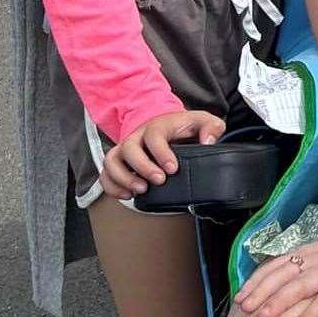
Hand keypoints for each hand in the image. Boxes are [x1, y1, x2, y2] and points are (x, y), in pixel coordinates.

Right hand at [101, 109, 224, 199]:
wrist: (167, 125)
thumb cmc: (184, 127)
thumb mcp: (203, 122)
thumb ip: (212, 127)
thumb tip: (208, 142)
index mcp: (158, 125)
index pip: (154, 135)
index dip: (161, 153)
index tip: (172, 168)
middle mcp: (138, 136)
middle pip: (129, 148)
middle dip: (142, 167)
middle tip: (158, 181)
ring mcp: (126, 148)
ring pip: (112, 160)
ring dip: (123, 177)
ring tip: (140, 190)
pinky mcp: (119, 162)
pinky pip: (105, 173)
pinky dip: (112, 186)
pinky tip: (127, 195)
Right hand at [235, 220, 317, 316]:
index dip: (311, 314)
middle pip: (302, 283)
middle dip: (280, 300)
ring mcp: (314, 255)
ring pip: (285, 270)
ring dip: (264, 286)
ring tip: (246, 305)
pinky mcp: (303, 250)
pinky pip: (278, 261)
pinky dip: (260, 274)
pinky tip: (245, 290)